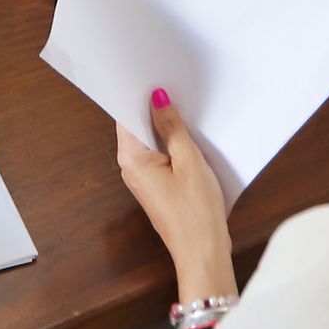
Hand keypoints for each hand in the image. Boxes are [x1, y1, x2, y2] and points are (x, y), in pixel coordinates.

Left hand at [116, 91, 235, 303]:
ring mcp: (143, 179)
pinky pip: (160, 155)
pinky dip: (171, 142)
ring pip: (150, 141)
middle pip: (137, 127)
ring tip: (184, 102)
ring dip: (165, 125)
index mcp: (131, 158)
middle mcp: (131, 168)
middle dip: (153, 106)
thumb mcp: (189, 160)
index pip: (126, 116)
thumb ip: (172, 127)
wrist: (203, 254)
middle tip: (173, 82)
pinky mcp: (158, 186)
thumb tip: (157, 98)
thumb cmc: (197, 211)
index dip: (138, 95)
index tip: (152, 74)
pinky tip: (188, 132)